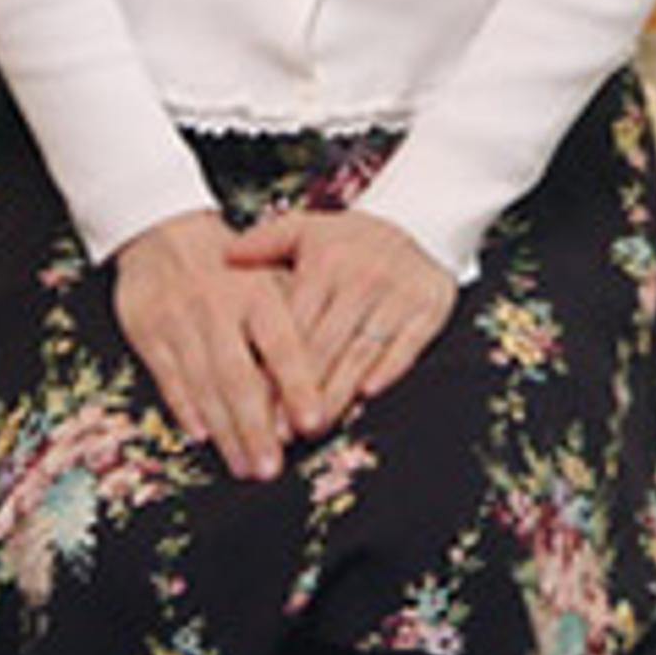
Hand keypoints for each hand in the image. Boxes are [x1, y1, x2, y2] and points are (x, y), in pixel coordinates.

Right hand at [110, 211, 320, 481]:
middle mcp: (218, 306)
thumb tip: (342, 376)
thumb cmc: (236, 269)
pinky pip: (168, 378)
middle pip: (239, 376)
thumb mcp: (273, 276)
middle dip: (256, 427)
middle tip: (272, 468)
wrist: (165, 233)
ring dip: (225, 431)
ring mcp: (180, 320)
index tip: (313, 424)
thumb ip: (302, 321)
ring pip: (204, 384)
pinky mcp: (147, 331)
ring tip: (245, 467)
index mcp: (258, 291)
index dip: (297, 386)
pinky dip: (184, 409)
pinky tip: (201, 437)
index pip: (282, 344)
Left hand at [226, 208, 453, 438]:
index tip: (253, 399)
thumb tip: (226, 255)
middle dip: (299, 392)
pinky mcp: (430, 307)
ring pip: (361, 353)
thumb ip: (264, 242)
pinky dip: (388, 370)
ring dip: (336, 394)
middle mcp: (362, 277)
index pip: (294, 322)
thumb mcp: (306, 229)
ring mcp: (398, 293)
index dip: (272, 364)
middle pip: (325, 345)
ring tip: (313, 427)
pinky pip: (407, 346)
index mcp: (327, 261)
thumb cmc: (349, 241)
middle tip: (278, 430)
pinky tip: (366, 396)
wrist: (416, 224)